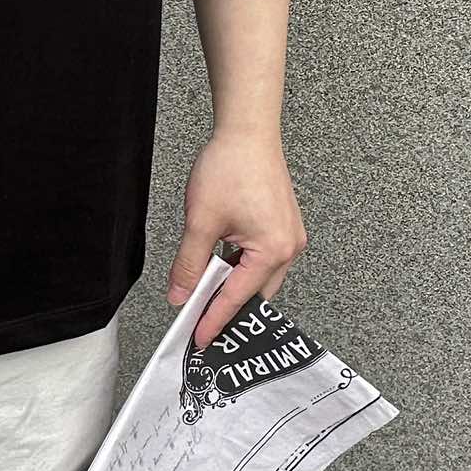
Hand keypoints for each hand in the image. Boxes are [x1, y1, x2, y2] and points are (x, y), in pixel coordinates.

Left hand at [167, 131, 307, 350]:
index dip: (214, 319)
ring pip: (259, 277)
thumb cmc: (230, 168)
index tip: (199, 339)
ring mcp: (289, 236)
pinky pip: (263, 258)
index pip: (237, 297)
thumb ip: (189, 263)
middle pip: (255, 293)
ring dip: (234, 285)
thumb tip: (180, 295)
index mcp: (273, 251)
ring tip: (206, 294)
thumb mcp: (200, 221)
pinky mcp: (283, 225)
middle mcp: (289, 247)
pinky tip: (220, 266)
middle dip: (227, 308)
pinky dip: (241, 267)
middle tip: (200, 322)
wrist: (247, 131)